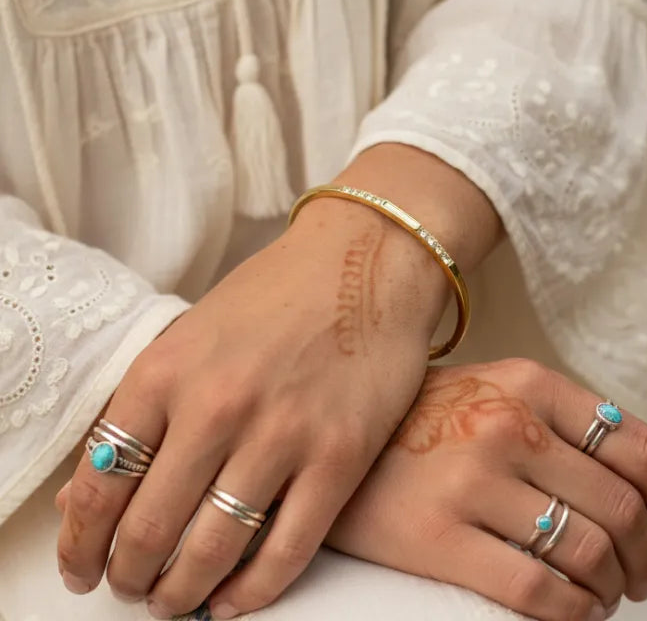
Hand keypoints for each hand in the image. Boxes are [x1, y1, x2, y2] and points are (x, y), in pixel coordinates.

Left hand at [56, 196, 449, 618]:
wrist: (365, 260)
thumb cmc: (277, 293)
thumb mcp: (194, 332)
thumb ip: (147, 407)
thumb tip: (92, 495)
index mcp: (168, 368)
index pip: (100, 481)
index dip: (82, 543)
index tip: (83, 567)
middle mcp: (217, 403)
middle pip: (149, 527)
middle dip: (130, 576)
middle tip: (132, 588)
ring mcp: (282, 431)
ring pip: (213, 549)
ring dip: (184, 593)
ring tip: (177, 601)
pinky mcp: (340, 454)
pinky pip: (287, 548)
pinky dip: (253, 591)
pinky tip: (235, 600)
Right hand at [327, 359, 646, 620]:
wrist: (331, 441)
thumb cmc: (423, 420)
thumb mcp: (491, 388)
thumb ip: (558, 417)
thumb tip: (643, 478)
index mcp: (525, 383)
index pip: (634, 442)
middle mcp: (505, 424)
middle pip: (620, 506)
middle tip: (645, 576)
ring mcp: (471, 479)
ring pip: (587, 553)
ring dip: (615, 587)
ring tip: (607, 594)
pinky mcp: (438, 536)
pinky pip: (538, 591)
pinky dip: (574, 612)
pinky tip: (573, 610)